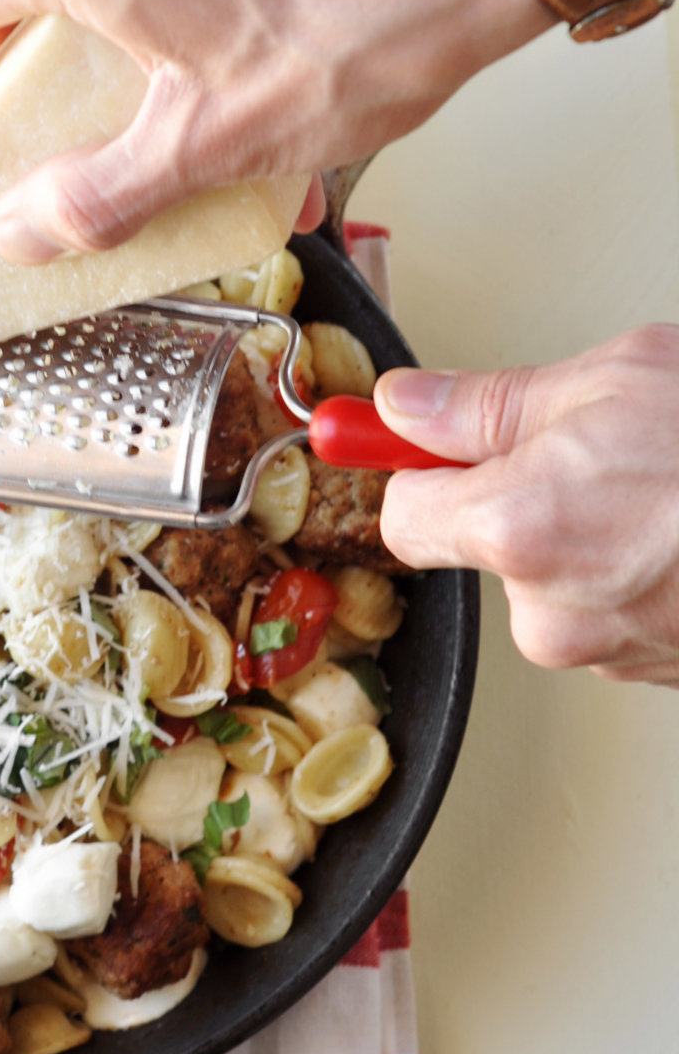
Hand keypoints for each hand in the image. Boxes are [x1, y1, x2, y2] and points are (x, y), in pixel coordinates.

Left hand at [376, 327, 678, 686]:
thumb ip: (490, 402)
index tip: (417, 442)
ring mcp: (608, 653)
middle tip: (600, 448)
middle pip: (485, 549)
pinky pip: (612, 609)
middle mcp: (551, 611)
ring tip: (666, 488)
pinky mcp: (656, 674)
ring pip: (555, 580)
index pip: (400, 519)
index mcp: (519, 528)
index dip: (414, 471)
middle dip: (522, 495)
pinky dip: (639, 570)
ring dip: (591, 533)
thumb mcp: (616, 379)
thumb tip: (405, 406)